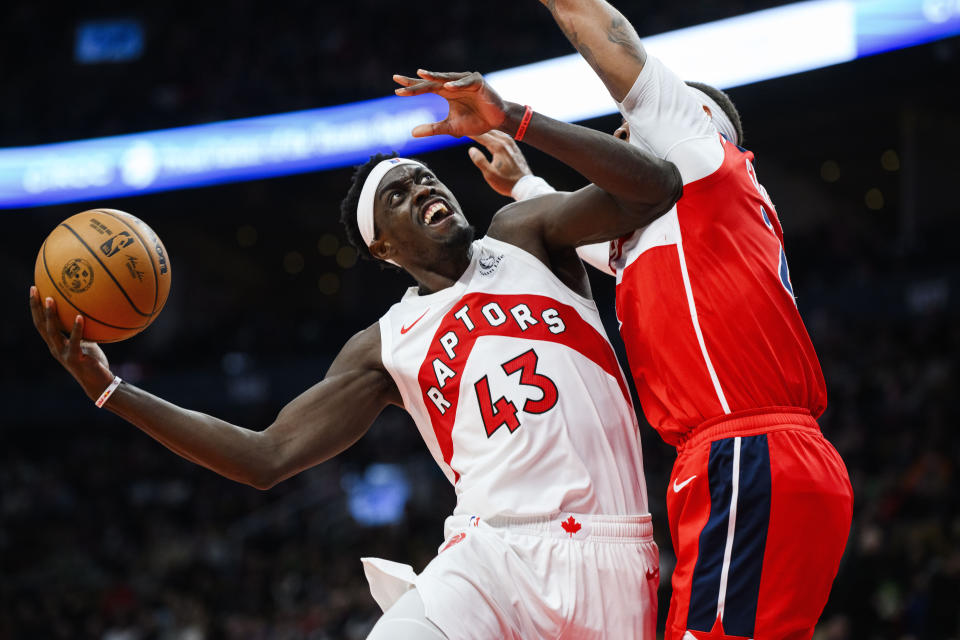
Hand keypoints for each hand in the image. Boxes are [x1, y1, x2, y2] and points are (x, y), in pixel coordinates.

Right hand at [29, 286, 113, 400]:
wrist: (99, 383)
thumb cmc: (94, 362)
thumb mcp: (88, 343)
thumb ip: (85, 330)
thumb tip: (91, 311)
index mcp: (56, 343)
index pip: (41, 323)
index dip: (36, 307)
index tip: (35, 289)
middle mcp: (55, 347)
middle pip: (40, 325)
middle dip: (36, 307)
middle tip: (35, 289)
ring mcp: (63, 353)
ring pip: (52, 332)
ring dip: (50, 315)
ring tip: (51, 299)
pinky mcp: (74, 358)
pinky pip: (75, 341)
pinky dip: (77, 329)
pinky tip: (80, 316)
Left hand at [394, 70, 511, 137]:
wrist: (497, 121)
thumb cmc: (475, 121)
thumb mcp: (451, 128)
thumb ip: (433, 129)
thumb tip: (412, 133)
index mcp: (445, 92)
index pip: (425, 88)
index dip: (411, 88)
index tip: (395, 88)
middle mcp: (453, 84)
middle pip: (431, 81)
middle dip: (416, 81)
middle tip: (399, 80)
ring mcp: (465, 81)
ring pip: (447, 78)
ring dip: (435, 77)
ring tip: (421, 75)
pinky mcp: (478, 82)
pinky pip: (466, 82)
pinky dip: (458, 84)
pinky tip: (448, 87)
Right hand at [468, 131, 533, 197]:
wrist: (525, 185)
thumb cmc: (506, 182)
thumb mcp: (490, 175)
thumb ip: (480, 161)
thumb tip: (471, 149)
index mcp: (498, 147)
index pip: (481, 136)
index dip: (471, 132)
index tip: (462, 129)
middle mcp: (506, 142)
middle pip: (488, 131)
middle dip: (478, 129)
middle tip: (468, 128)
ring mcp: (512, 144)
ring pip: (496, 132)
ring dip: (486, 131)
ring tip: (477, 130)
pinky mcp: (515, 147)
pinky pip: (502, 135)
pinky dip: (494, 134)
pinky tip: (491, 136)